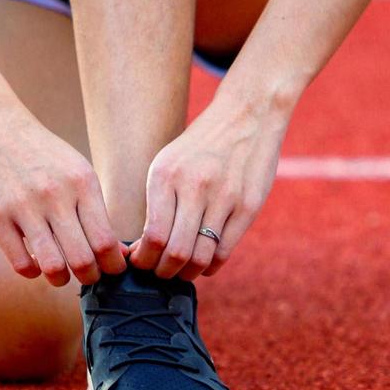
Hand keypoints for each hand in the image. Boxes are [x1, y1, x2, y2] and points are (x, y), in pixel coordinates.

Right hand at [0, 97, 126, 285]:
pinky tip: (34, 263)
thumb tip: (116, 254)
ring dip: (61, 280)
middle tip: (88, 277)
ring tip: (61, 276)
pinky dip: (32, 272)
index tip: (110, 269)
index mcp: (82, 182)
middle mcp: (55, 195)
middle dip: (91, 278)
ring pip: (53, 267)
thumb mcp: (75, 170)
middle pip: (83, 260)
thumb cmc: (39, 152)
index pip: (106, 241)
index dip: (113, 266)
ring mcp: (22, 207)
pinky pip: (21, 264)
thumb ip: (94, 209)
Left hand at [129, 94, 288, 279]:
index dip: (143, 260)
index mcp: (166, 176)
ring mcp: (224, 197)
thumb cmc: (199, 147)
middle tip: (160, 274)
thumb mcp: (167, 164)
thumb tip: (142, 249)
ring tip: (182, 272)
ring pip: (201, 256)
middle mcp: (194, 186)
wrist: (247, 115)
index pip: (151, 236)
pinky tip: (204, 265)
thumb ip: (156, 203)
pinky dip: (211, 266)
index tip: (141, 263)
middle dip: (163, 272)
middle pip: (176, 252)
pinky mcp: (248, 205)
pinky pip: (225, 250)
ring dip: (188, 273)